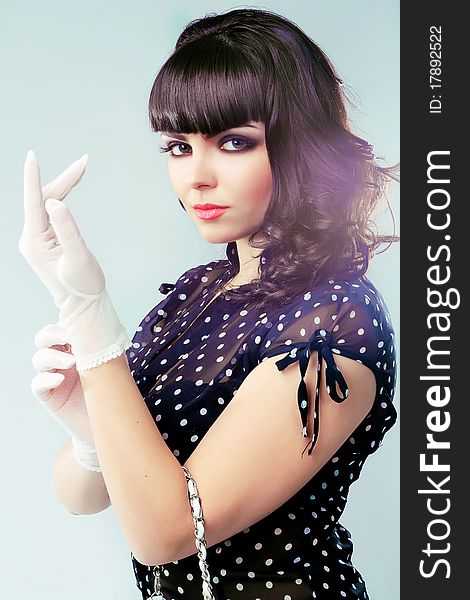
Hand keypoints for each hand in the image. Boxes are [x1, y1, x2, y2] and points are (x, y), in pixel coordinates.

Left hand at [20, 150, 130, 369]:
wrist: (84, 305)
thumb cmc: (83, 287)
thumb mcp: (77, 258)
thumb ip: (67, 230)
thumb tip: (54, 202)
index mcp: (35, 243)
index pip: (33, 203)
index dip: (33, 178)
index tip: (32, 157)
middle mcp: (32, 238)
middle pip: (44, 200)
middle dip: (64, 180)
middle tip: (84, 162)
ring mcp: (38, 239)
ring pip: (48, 203)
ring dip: (65, 185)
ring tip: (82, 168)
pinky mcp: (47, 239)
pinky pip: (52, 212)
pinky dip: (63, 197)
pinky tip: (71, 186)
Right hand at [31, 322, 100, 470]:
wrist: (110, 421)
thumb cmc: (112, 390)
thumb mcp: (113, 365)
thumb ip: (108, 347)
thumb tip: (109, 327)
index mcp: (75, 348)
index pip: (61, 328)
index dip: (64, 323)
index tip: (78, 324)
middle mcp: (60, 360)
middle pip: (43, 339)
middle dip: (52, 334)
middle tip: (68, 338)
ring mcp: (53, 376)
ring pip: (39, 359)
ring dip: (52, 356)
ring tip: (71, 362)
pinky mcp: (49, 396)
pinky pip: (38, 384)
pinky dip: (46, 379)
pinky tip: (60, 379)